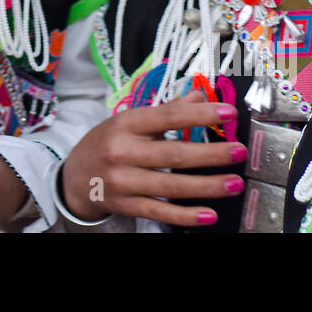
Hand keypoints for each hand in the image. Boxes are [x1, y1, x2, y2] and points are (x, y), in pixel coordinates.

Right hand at [60, 91, 245, 225]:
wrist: (72, 178)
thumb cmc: (105, 144)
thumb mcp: (128, 121)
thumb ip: (166, 111)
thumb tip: (199, 96)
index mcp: (126, 124)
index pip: (167, 116)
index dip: (199, 114)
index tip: (227, 112)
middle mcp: (123, 152)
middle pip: (173, 153)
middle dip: (210, 153)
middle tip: (238, 151)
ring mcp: (124, 181)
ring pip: (171, 185)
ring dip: (206, 186)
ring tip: (234, 183)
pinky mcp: (126, 205)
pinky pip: (159, 211)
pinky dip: (185, 215)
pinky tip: (208, 214)